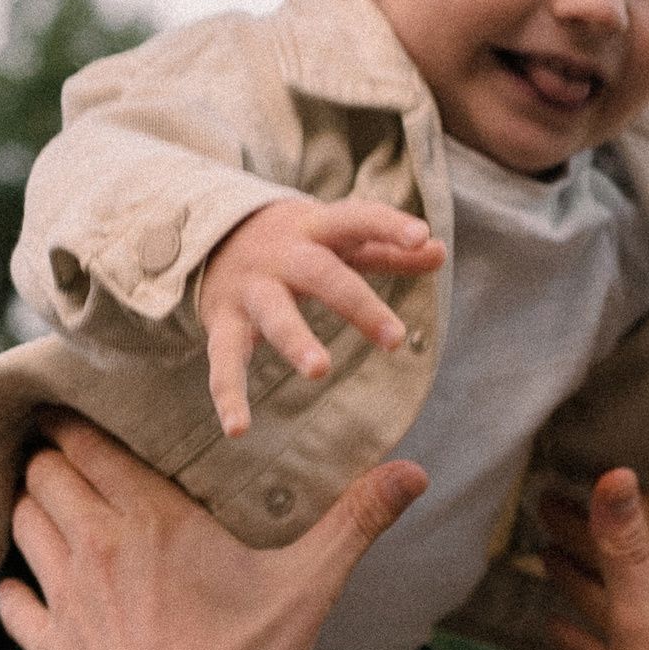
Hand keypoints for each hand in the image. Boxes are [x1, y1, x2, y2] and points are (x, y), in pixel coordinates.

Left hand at [0, 416, 424, 649]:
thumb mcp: (307, 590)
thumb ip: (354, 524)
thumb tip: (414, 472)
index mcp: (151, 516)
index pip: (87, 441)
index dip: (73, 420)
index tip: (78, 411)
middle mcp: (95, 543)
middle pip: (43, 473)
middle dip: (49, 459)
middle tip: (65, 456)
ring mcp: (63, 595)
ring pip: (20, 524)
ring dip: (30, 511)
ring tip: (49, 509)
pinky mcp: (46, 645)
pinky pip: (9, 600)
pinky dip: (13, 589)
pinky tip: (28, 591)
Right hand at [197, 197, 446, 437]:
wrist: (208, 234)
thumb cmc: (293, 242)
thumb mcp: (335, 237)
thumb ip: (385, 249)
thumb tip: (440, 251)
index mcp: (316, 230)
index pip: (357, 219)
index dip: (388, 225)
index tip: (421, 236)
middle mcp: (282, 256)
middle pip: (322, 274)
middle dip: (358, 304)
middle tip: (396, 339)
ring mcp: (251, 290)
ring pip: (274, 315)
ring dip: (296, 339)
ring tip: (320, 369)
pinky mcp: (224, 323)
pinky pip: (225, 361)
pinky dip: (229, 396)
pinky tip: (238, 430)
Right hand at [534, 469, 648, 649]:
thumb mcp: (642, 624)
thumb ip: (627, 551)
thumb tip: (618, 476)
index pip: (648, 523)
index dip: (614, 494)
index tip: (574, 466)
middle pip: (625, 558)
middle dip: (587, 526)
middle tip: (539, 499)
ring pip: (612, 602)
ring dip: (579, 573)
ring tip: (540, 548)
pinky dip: (577, 631)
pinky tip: (551, 626)